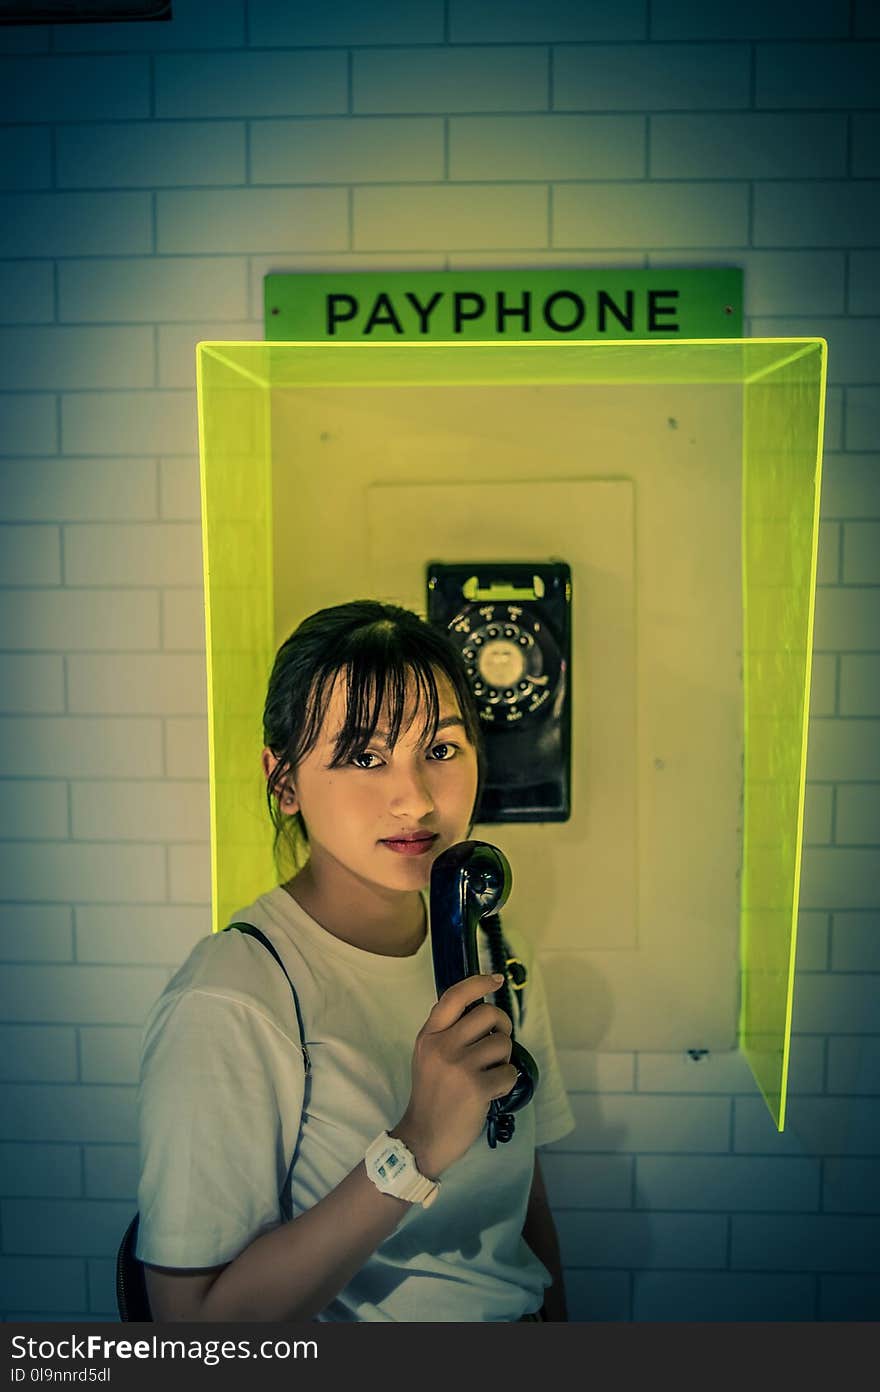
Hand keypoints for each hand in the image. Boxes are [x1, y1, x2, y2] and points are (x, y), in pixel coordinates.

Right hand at [391, 973, 515, 1177]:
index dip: (479, 983)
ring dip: (504, 1059)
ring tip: (490, 1073)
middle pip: (488, 1014)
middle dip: (502, 1025)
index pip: (455, 996)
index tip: (496, 980)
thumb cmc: (431, 1096)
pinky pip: (509, 1073)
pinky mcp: (477, 1088)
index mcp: (429, 1036)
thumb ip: (446, 1033)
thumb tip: (480, 1011)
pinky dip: (506, 1082)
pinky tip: (492, 1092)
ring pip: (502, 1044)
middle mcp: (442, 1046)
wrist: (423, 1138)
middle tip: (499, 1041)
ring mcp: (460, 1067)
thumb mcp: (427, 1057)